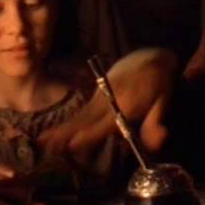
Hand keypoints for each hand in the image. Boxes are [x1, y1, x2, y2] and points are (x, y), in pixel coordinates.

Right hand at [38, 48, 176, 163]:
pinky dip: (65, 125)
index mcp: (127, 101)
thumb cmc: (158, 83)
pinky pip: (80, 114)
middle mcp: (109, 98)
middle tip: (45, 147)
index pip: (107, 121)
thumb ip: (155, 123)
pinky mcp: (96, 97)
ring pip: (79, 117)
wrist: (148, 58)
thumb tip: (155, 144)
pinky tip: (50, 135)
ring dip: (60, 130)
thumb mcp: (164, 101)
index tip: (74, 143)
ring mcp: (100, 96)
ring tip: (40, 143)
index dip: (90, 133)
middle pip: (85, 119)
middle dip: (66, 134)